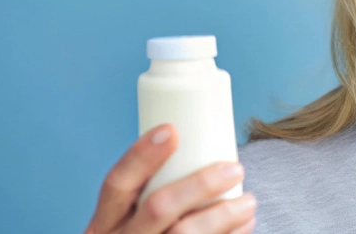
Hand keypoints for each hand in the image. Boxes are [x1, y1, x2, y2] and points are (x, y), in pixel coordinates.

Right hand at [84, 123, 256, 233]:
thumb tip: (200, 142)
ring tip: (249, 202)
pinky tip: (244, 224)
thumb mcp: (131, 219)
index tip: (172, 130)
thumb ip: (154, 190)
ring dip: (224, 215)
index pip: (117, 183)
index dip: (142, 155)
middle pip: (158, 207)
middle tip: (235, 169)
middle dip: (201, 184)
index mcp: (106, 222)